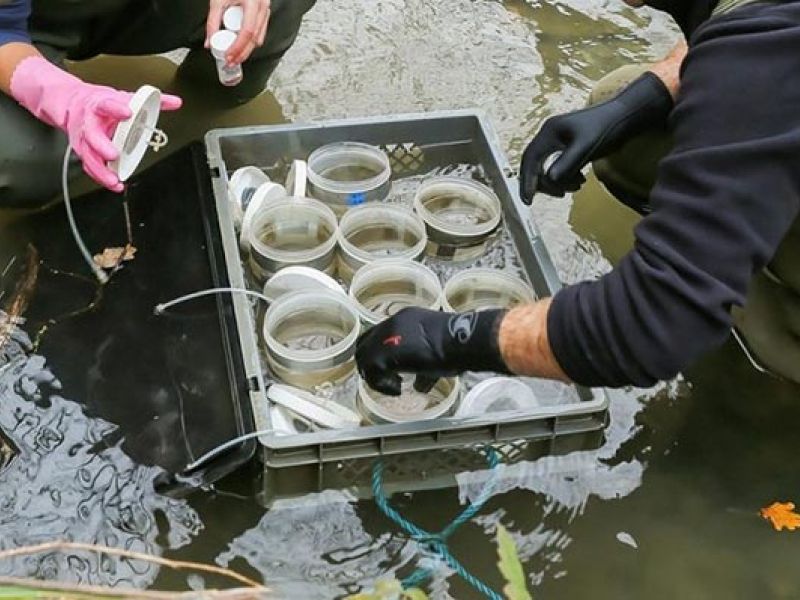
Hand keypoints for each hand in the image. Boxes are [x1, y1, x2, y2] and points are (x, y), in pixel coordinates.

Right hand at [10, 57, 181, 191]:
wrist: (72, 103)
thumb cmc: (101, 103)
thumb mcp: (124, 97)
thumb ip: (151, 100)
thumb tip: (175, 102)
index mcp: (100, 105)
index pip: (107, 104)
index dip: (116, 108)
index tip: (127, 112)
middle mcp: (89, 122)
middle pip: (92, 134)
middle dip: (101, 145)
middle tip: (114, 154)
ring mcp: (84, 138)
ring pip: (88, 155)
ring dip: (101, 169)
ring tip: (114, 179)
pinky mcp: (83, 151)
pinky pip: (90, 166)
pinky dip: (100, 177)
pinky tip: (114, 184)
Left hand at [205, 0, 270, 64]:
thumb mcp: (218, 1)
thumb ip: (212, 22)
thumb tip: (209, 42)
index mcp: (252, 2)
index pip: (247, 32)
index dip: (238, 47)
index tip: (228, 56)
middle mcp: (262, 7)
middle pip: (255, 39)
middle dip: (242, 54)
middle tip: (231, 62)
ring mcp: (265, 10)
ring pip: (259, 38)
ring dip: (247, 50)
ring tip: (235, 56)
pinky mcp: (264, 13)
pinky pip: (260, 32)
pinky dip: (250, 42)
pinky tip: (242, 46)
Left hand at [355, 307, 509, 395]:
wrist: (459, 342)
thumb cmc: (456, 345)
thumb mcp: (435, 350)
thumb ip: (422, 367)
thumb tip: (420, 386)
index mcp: (403, 319)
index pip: (378, 334)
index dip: (379, 353)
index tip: (390, 369)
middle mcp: (391, 324)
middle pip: (365, 345)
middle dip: (372, 365)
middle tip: (386, 380)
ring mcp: (385, 337)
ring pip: (365, 359)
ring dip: (376, 376)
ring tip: (394, 386)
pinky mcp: (384, 354)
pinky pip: (372, 373)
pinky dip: (381, 385)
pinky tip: (396, 390)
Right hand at [519, 72, 672, 202]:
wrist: (626, 115)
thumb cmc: (607, 127)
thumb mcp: (586, 147)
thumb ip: (567, 163)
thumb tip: (548, 180)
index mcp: (550, 132)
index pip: (530, 159)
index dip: (527, 180)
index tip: (528, 200)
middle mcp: (550, 135)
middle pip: (535, 164)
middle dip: (544, 183)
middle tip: (559, 195)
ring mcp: (558, 140)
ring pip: (547, 167)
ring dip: (558, 181)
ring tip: (576, 187)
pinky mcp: (568, 145)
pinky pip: (558, 165)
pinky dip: (566, 176)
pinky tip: (580, 180)